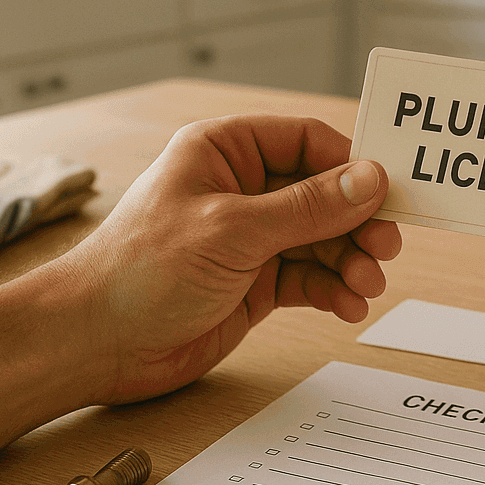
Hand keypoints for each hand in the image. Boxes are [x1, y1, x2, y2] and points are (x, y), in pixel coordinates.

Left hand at [48, 115, 401, 405]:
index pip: (306, 141)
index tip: (390, 190)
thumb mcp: (233, 231)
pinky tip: (348, 304)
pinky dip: (333, 288)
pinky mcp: (252, 282)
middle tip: (386, 246)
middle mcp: (240, 190)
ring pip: (321, 239)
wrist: (95, 344)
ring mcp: (248, 238)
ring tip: (366, 285)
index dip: (351, 163)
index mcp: (225, 152)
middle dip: (358, 221)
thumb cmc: (139, 272)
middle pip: (322, 193)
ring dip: (350, 260)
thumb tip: (369, 180)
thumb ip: (307, 208)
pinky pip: (309, 276)